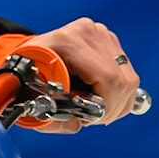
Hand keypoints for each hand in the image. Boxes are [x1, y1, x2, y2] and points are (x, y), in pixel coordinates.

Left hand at [25, 18, 139, 131]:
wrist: (28, 53)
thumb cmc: (29, 72)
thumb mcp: (31, 94)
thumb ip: (51, 117)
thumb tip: (77, 124)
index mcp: (67, 41)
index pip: (108, 78)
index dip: (106, 106)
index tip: (90, 119)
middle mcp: (88, 33)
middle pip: (123, 81)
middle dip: (112, 108)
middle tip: (92, 118)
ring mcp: (101, 34)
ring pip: (129, 80)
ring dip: (117, 102)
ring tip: (94, 108)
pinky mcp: (109, 40)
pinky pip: (128, 75)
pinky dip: (118, 93)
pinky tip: (100, 96)